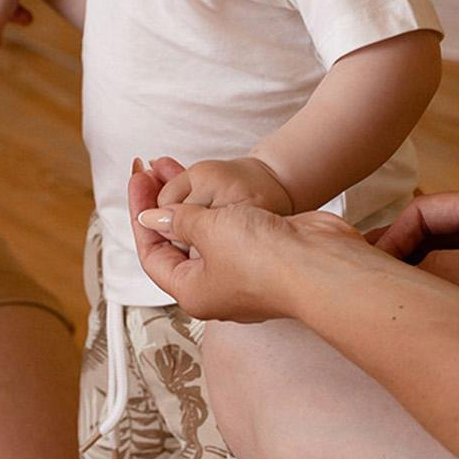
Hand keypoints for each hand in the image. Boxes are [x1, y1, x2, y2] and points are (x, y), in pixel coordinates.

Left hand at [128, 157, 365, 322]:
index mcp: (193, 292)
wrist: (320, 262)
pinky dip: (213, 205)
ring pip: (202, 232)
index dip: (141, 215)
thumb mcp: (207, 231)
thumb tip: (151, 217)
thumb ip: (177, 221)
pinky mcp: (263, 255)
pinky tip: (206, 183)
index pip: (152, 254)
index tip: (138, 180)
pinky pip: (227, 227)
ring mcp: (241, 273)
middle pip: (175, 243)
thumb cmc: (261, 256)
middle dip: (161, 204)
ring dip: (186, 200)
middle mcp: (215, 288)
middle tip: (149, 170)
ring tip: (169, 165)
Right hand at [370, 187, 458, 323]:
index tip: (374, 268)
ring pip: (446, 259)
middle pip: (432, 233)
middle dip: (403, 255)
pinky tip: (429, 311)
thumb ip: (432, 268)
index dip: (392, 236)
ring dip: (422, 276)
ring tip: (395, 299)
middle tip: (371, 282)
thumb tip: (392, 274)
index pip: (423, 211)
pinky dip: (442, 292)